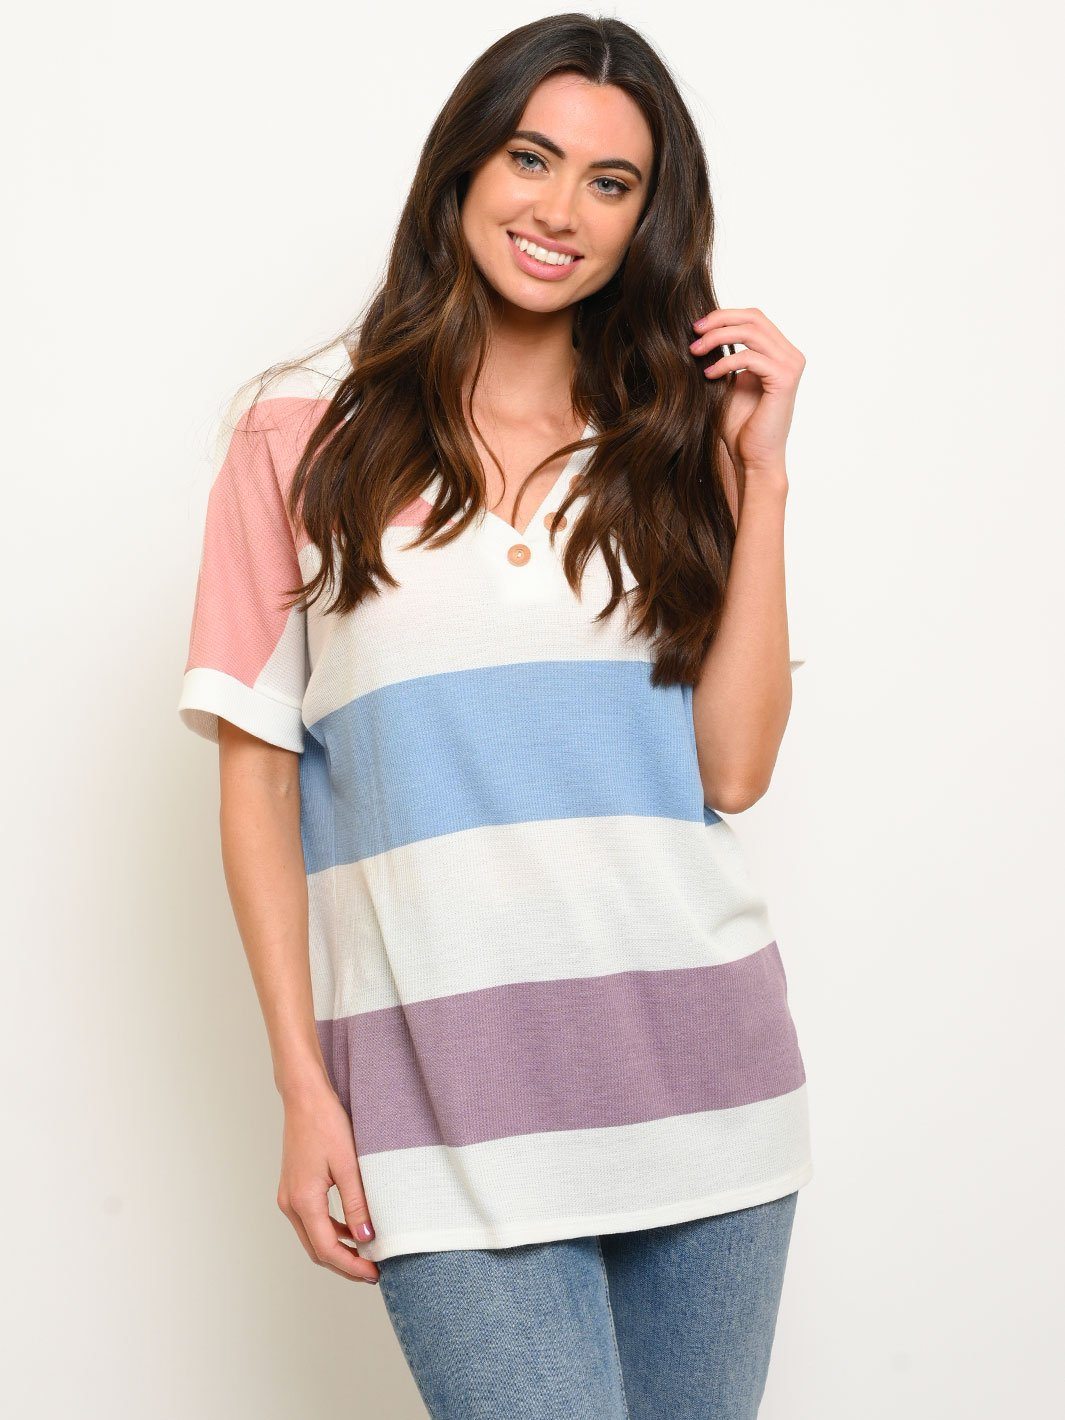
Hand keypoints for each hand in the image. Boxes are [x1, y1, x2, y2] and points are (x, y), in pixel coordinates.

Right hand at [277, 1082, 380, 1283]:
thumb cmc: (326, 1124)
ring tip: (365, 1255)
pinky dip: (330, 1231)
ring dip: (337, 1249)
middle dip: (344, 1264)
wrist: (305, 1098)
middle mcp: (290, 1204)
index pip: (327, 1249)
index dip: (351, 1266)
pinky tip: (351, 1229)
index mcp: (303, 1200)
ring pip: (312, 1237)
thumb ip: (356, 1204)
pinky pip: (310, 1221)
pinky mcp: (293, 1189)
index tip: (374, 1273)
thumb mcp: (348, 1165)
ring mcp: (288, 1197)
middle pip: (316, 1250)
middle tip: (372, 1272)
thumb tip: (366, 1238)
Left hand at [689, 307, 805, 473]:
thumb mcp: (727, 383)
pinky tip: (708, 375)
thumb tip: (699, 332)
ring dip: (718, 338)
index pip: (754, 317)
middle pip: (754, 317)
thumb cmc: (739, 427)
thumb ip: (722, 357)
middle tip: (693, 331)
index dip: (724, 316)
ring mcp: (791, 366)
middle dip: (719, 320)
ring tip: (695, 351)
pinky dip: (726, 362)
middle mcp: (790, 355)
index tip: (696, 327)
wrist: (752, 458)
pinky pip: (750, 357)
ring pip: (752, 332)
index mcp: (780, 353)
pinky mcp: (784, 380)